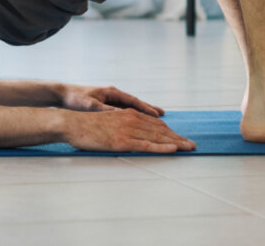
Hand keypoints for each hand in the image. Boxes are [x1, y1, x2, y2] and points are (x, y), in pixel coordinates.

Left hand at [60, 84, 163, 116]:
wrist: (62, 95)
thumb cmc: (75, 99)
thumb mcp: (91, 105)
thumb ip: (106, 110)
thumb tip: (122, 115)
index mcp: (111, 92)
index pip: (132, 101)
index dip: (145, 108)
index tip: (157, 114)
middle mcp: (113, 95)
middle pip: (134, 103)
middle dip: (148, 109)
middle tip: (163, 114)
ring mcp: (110, 100)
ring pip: (129, 108)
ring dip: (142, 113)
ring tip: (155, 117)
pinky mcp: (105, 105)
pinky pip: (122, 111)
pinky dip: (131, 116)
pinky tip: (137, 121)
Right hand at [62, 108, 194, 152]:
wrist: (72, 123)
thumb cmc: (86, 125)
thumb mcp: (108, 121)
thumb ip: (121, 125)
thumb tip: (130, 133)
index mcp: (128, 115)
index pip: (155, 124)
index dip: (170, 132)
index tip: (181, 138)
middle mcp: (131, 120)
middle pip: (160, 130)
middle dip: (178, 137)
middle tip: (192, 145)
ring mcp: (128, 130)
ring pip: (157, 137)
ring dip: (176, 143)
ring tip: (189, 147)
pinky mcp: (123, 141)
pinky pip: (147, 145)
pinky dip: (162, 148)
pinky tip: (173, 149)